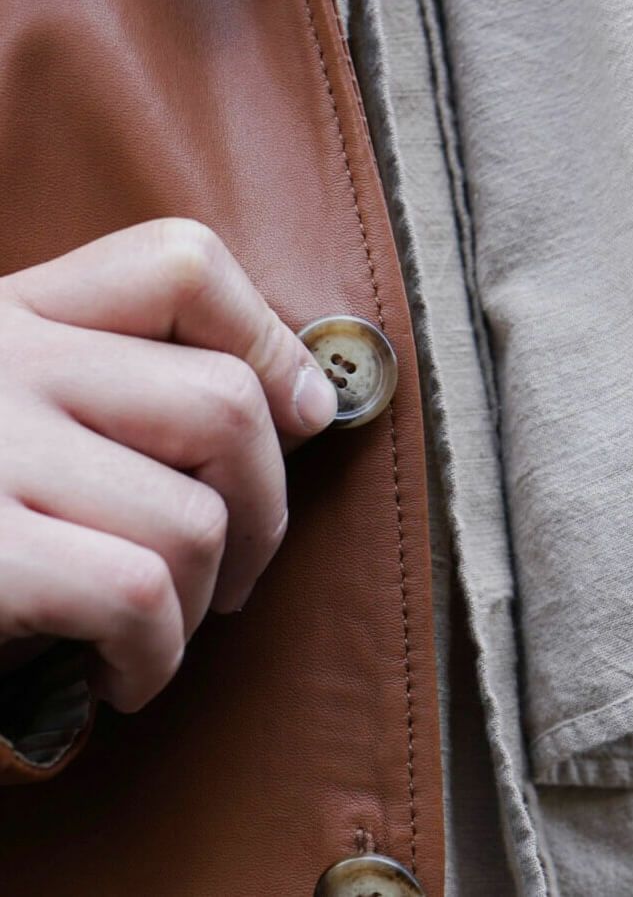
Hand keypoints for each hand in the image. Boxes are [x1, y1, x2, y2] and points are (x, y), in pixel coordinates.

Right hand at [0, 218, 336, 711]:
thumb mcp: (14, 416)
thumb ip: (113, 392)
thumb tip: (290, 406)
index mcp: (15, 318)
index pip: (180, 262)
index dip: (268, 335)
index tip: (299, 411)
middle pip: (222, 404)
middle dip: (269, 505)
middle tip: (243, 567)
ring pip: (194, 518)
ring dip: (207, 601)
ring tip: (161, 634)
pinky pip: (136, 595)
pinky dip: (157, 656)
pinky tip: (122, 676)